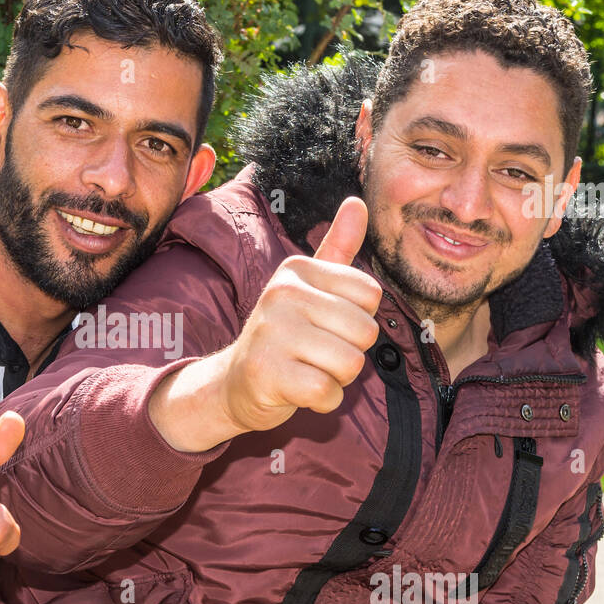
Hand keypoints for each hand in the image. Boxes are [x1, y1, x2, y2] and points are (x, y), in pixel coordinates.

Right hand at [149, 198, 381, 450]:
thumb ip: (337, 247)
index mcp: (297, 269)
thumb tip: (358, 201)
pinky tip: (299, 392)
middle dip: (350, 354)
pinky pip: (328, 392)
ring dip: (337, 379)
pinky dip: (323, 401)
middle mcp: (282, 293)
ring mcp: (272, 332)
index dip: (358, 320)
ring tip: (307, 371)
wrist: (233, 383)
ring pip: (350, 364)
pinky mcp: (267, 373)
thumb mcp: (308, 287)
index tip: (325, 326)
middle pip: (365, 332)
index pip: (371, 295)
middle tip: (315, 355)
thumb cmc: (283, 335)